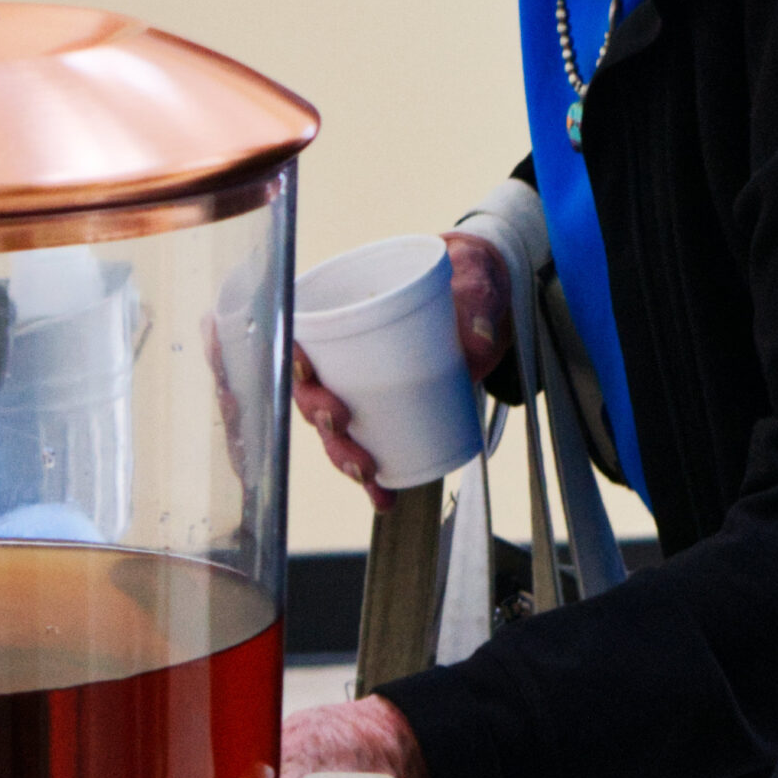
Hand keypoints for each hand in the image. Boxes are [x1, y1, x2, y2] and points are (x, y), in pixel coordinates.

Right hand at [293, 230, 509, 510]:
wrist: (488, 301)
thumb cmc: (466, 280)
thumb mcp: (475, 278)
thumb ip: (477, 297)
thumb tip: (478, 340)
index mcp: (348, 312)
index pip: (300, 336)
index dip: (289, 356)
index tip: (304, 368)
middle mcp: (346, 358)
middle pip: (311, 391)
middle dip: (318, 414)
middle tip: (340, 420)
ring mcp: (365, 390)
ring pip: (335, 430)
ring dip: (342, 455)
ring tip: (365, 471)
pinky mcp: (390, 415)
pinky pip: (373, 451)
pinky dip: (375, 480)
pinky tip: (384, 499)